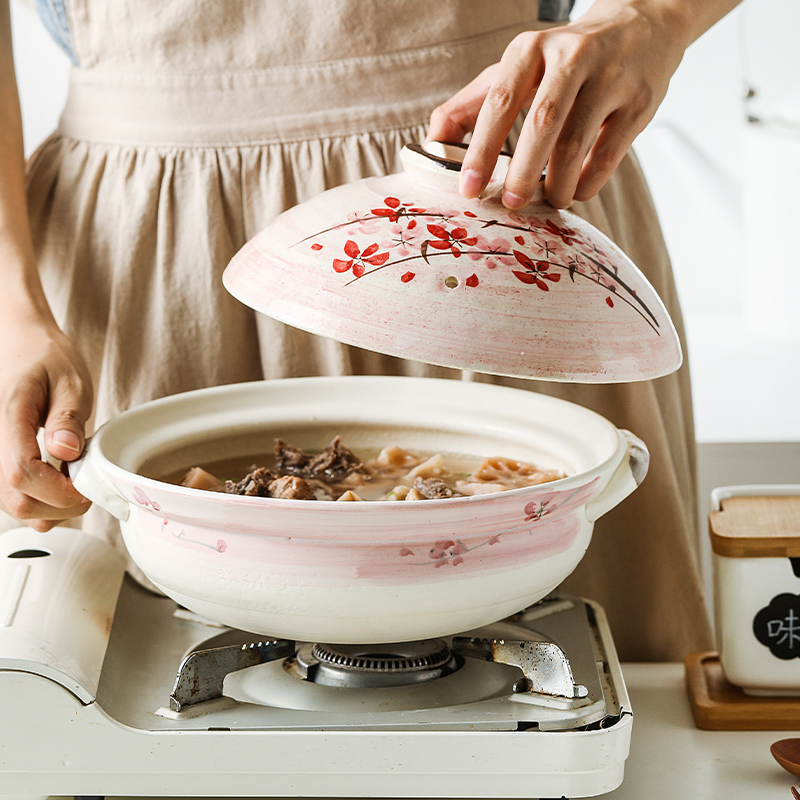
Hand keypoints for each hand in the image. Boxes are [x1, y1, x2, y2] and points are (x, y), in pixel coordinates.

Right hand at [0, 315, 93, 530]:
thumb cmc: (46, 358)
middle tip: (88, 488)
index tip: (87, 486)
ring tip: (75, 481)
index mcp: (7, 417)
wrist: (21, 345)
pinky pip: (12, 497)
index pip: (22, 473)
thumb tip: (66, 453)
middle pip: (16, 500)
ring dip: (50, 508)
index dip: (59, 492)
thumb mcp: (69, 380)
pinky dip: (40, 501)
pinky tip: (60, 483)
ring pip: (13, 505)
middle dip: (58, 506)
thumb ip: (67, 418)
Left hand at [427, 0, 692, 208]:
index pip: (499, 103)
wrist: (640, 28)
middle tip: (512, 204)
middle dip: (522, 172)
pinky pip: (610, 154)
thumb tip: (432, 146)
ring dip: (557, 184)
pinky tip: (575, 192)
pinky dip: (588, 183)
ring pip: (577, 142)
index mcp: (530, 50)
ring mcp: (610, 78)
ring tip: (548, 201)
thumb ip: (470, 105)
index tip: (469, 189)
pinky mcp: (639, 102)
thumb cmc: (562, 60)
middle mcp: (570, 57)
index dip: (481, 150)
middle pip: (541, 122)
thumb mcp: (515, 69)